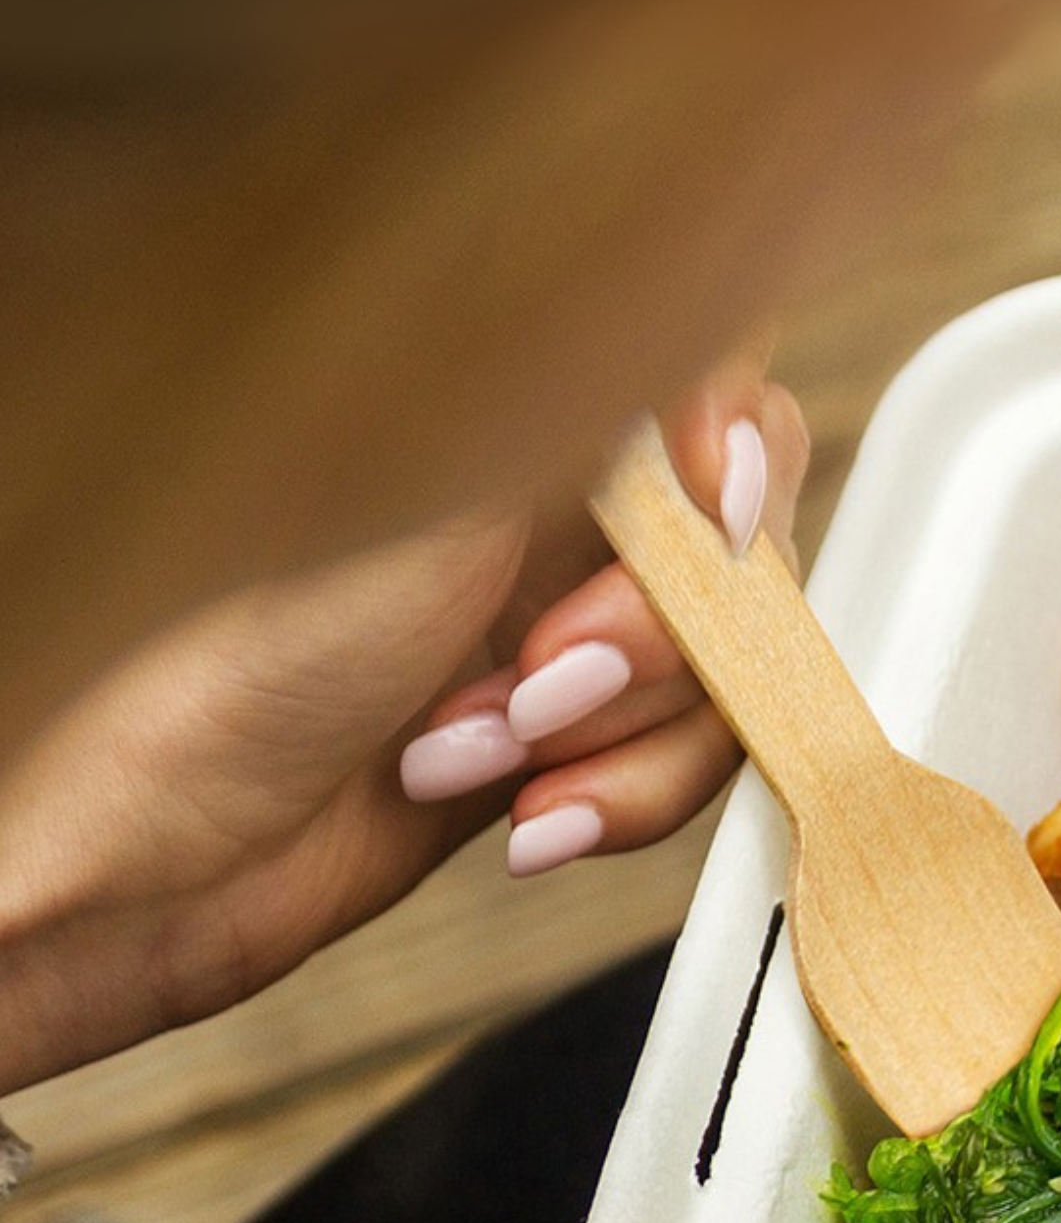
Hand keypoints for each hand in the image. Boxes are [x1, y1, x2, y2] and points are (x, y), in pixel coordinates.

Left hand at [0, 370, 807, 1095]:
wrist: (158, 867)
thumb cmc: (228, 682)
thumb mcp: (429, 517)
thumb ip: (587, 423)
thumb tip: (712, 355)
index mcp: (506, 420)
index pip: (708, 378)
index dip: (735, 453)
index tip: (709, 520)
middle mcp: (544, 516)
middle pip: (739, 551)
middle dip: (665, 643)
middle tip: (546, 681)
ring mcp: (564, 633)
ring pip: (722, 677)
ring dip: (624, 745)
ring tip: (491, 762)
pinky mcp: (570, 743)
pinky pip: (676, 766)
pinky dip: (619, 805)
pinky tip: (521, 815)